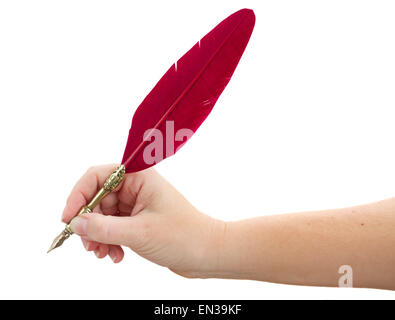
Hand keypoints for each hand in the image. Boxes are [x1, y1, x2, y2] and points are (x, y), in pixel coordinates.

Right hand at [62, 164, 224, 277]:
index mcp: (140, 178)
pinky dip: (110, 241)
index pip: (98, 176)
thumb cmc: (183, 236)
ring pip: (104, 215)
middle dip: (89, 222)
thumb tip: (75, 223)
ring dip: (99, 236)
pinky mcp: (138, 220)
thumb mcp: (139, 233)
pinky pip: (113, 227)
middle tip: (88, 245)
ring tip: (103, 254)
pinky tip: (116, 255)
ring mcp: (137, 204)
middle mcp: (137, 187)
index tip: (68, 218)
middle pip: (98, 198)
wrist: (207, 254)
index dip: (79, 194)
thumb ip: (102, 228)